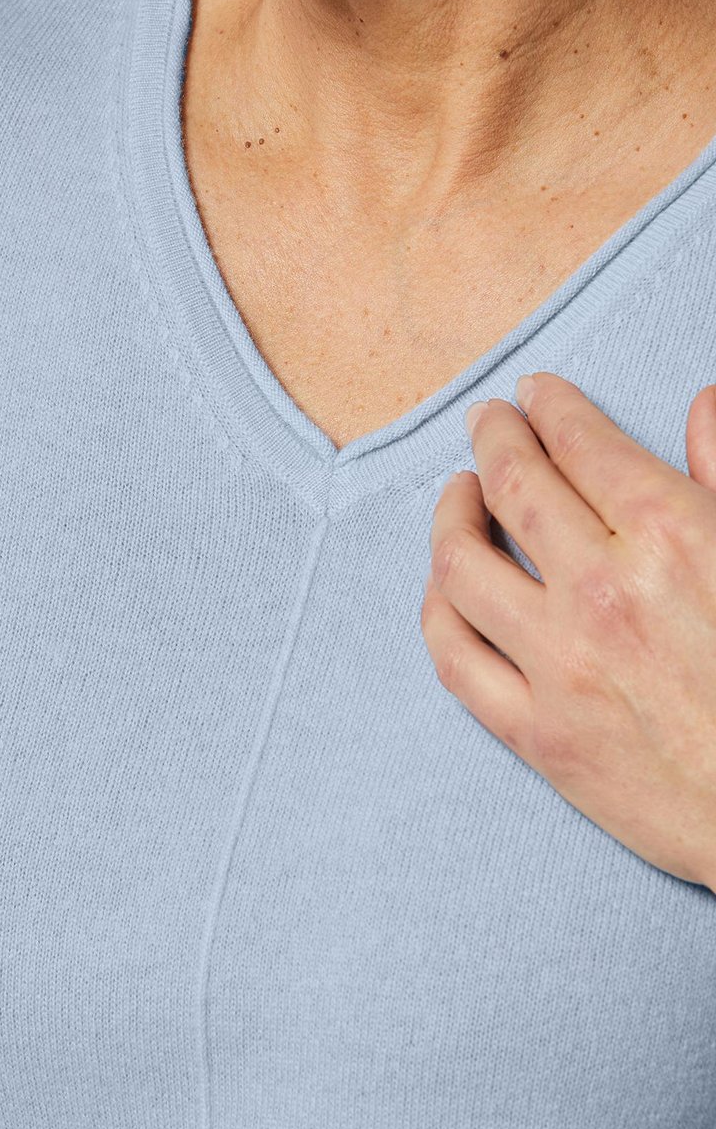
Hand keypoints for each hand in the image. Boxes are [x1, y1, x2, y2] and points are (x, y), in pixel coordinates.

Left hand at [420, 370, 715, 890]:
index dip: (550, 409)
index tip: (533, 395)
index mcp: (672, 534)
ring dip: (450, 518)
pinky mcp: (537, 733)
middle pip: (514, 489)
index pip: (582, 445)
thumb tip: (703, 405)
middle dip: (494, 441)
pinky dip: (439, 611)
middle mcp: (602, 591)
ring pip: (464, 567)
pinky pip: (456, 659)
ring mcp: (559, 665)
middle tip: (487, 424)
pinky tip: (444, 589)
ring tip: (456, 498)